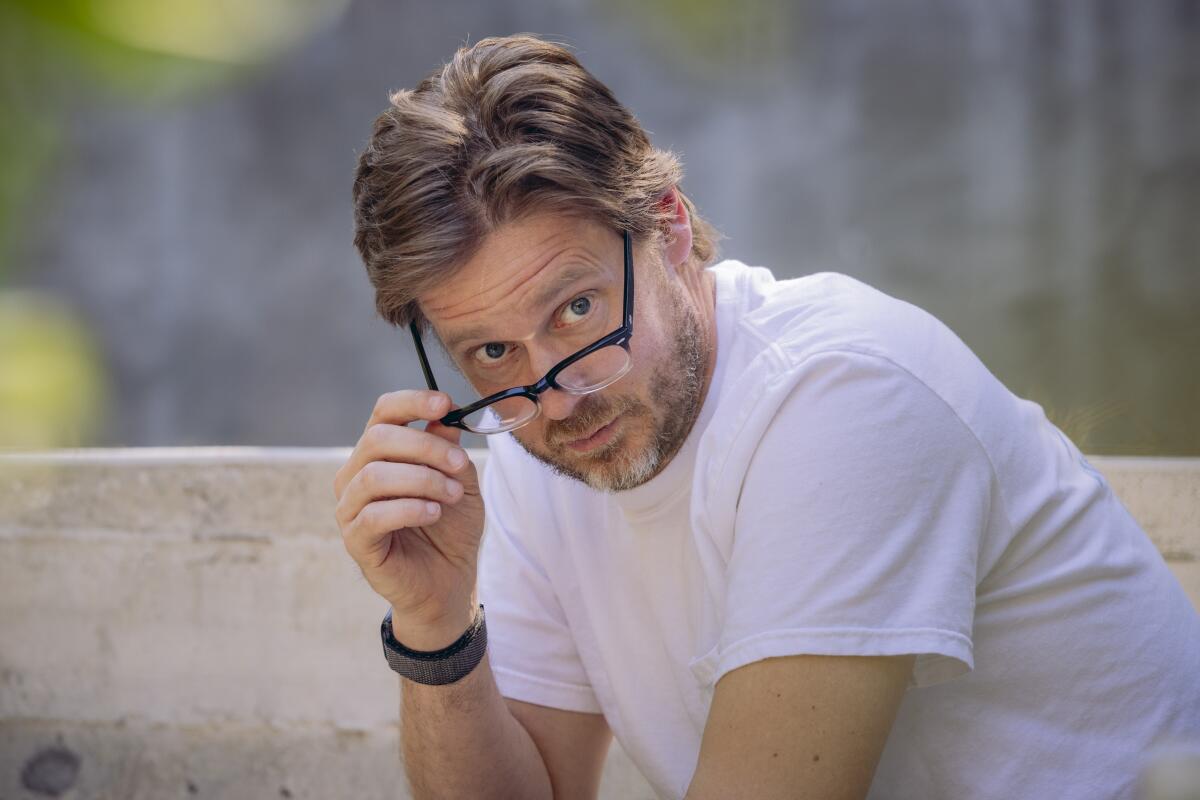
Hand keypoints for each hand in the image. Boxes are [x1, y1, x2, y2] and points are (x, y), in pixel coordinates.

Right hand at [333, 390, 483, 648]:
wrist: (448, 580)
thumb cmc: (450, 527)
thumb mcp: (460, 481)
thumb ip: (449, 449)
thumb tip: (444, 417)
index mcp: (380, 452)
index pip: (383, 412)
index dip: (411, 402)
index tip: (444, 404)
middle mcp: (356, 474)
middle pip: (378, 439)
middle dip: (425, 447)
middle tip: (458, 464)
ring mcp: (350, 507)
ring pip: (374, 475)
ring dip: (422, 480)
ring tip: (451, 495)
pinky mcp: (355, 540)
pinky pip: (374, 515)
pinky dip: (409, 508)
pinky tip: (434, 513)